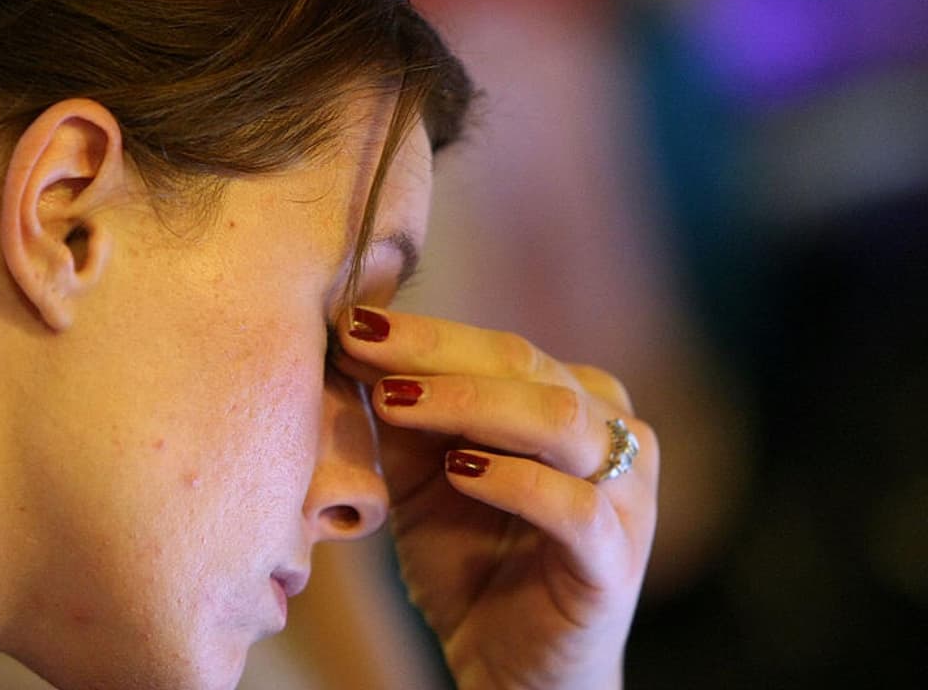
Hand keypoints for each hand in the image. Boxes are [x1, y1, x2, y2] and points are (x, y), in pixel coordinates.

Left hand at [335, 307, 658, 689]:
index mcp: (573, 399)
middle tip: (361, 343)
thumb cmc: (470, 560)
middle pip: (526, 366)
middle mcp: (611, 431)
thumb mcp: (423, 477)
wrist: (509, 667)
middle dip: (435, 351)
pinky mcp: (617, 558)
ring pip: (559, 418)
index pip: (498, 347)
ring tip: (396, 402)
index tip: (350, 320)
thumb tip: (353, 341)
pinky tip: (460, 472)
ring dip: (470, 403)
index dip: (423, 332)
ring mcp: (625, 493)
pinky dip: (515, 481)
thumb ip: (404, 417)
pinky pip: (576, 506)